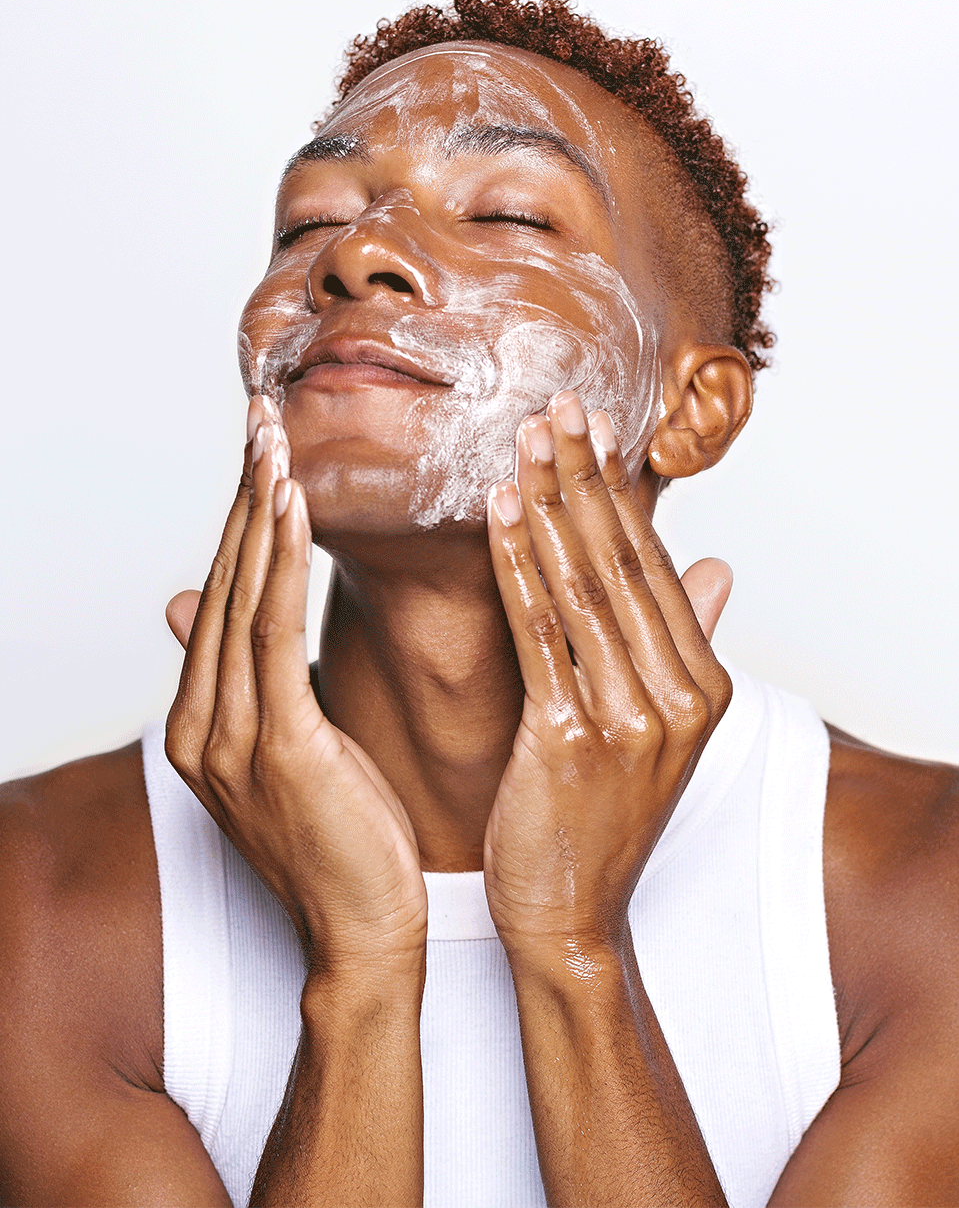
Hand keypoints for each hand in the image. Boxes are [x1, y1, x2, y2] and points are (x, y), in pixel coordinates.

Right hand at [165, 396, 427, 978]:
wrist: (367, 935)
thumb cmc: (347, 840)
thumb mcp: (288, 745)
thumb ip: (250, 676)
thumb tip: (198, 606)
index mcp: (203, 722)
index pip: (221, 597)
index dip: (237, 519)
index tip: (259, 450)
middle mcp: (202, 724)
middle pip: (223, 583)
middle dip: (242, 496)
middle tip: (260, 416)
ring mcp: (231, 736)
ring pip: (242, 596)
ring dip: (258, 510)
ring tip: (272, 439)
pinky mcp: (279, 744)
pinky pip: (277, 632)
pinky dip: (282, 562)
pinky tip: (294, 505)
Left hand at [483, 390, 732, 958]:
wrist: (571, 915)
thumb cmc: (599, 816)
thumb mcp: (660, 728)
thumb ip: (688, 641)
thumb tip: (723, 568)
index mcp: (703, 685)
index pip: (655, 566)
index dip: (618, 492)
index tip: (591, 430)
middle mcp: (678, 696)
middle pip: (621, 562)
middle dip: (583, 478)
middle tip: (555, 408)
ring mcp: (632, 719)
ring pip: (582, 587)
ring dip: (546, 506)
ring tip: (522, 442)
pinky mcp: (574, 738)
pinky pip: (540, 633)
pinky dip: (515, 566)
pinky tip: (495, 514)